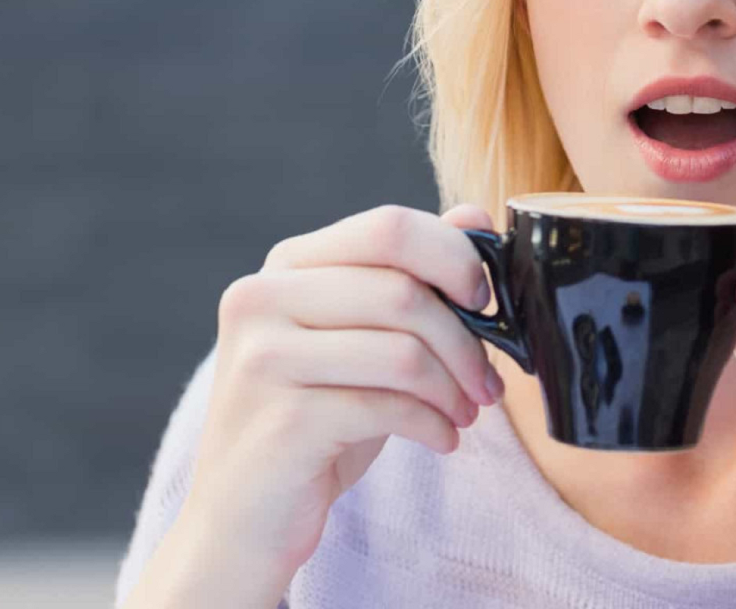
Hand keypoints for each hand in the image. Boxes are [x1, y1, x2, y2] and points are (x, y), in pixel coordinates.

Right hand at [124, 205, 501, 608]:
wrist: (247, 520)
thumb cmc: (318, 420)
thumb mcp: (367, 341)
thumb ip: (412, 275)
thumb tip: (475, 214)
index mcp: (286, 265)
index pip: (388, 227)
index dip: (455, 257)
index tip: (486, 300)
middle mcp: (260, 299)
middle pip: (403, 291)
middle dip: (466, 340)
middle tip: (488, 383)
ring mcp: (262, 359)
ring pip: (403, 352)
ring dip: (454, 389)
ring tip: (465, 413)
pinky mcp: (280, 420)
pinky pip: (388, 408)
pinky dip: (432, 425)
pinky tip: (441, 441)